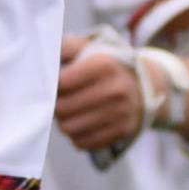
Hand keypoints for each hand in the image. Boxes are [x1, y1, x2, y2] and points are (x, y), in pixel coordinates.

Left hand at [52, 32, 151, 157]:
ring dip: (64, 122)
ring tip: (69, 113)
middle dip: (55, 106)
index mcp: (105, 65)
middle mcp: (115, 90)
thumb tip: (44, 55)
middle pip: (62, 108)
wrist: (144, 87)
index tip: (53, 85)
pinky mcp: (122, 131)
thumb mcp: (92, 48)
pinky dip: (76, 135)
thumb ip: (66, 47)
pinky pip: (82, 142)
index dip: (51, 86)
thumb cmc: (107, 67)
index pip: (61, 82)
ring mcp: (120, 113)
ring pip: (69, 128)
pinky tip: (82, 124)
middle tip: (58, 101)